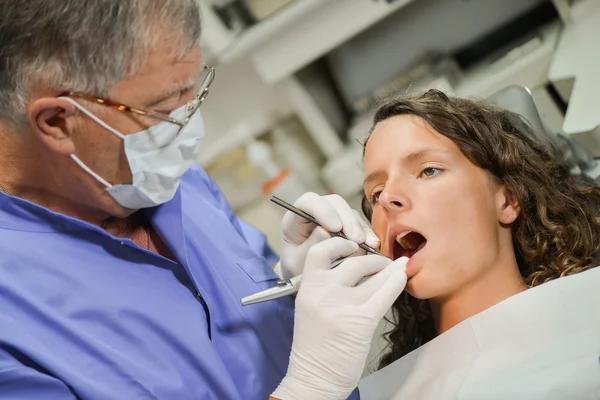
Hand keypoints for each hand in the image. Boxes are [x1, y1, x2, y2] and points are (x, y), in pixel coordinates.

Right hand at [272, 238, 407, 399]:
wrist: (314, 377)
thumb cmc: (315, 345)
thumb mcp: (312, 308)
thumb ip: (327, 286)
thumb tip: (357, 265)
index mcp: (307, 288)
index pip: (320, 251)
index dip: (339, 244)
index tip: (352, 246)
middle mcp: (323, 293)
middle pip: (354, 262)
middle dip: (373, 259)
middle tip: (383, 263)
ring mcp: (342, 306)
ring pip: (373, 275)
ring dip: (389, 268)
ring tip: (396, 268)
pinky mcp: (361, 321)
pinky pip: (385, 293)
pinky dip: (396, 282)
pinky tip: (401, 278)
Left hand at [279, 192, 379, 279]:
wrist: (304, 281)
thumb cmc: (296, 269)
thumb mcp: (297, 262)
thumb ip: (310, 246)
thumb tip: (327, 232)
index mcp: (295, 218)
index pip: (309, 201)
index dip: (324, 210)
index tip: (335, 228)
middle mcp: (314, 212)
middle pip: (334, 203)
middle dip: (348, 219)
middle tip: (357, 239)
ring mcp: (332, 217)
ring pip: (349, 212)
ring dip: (360, 227)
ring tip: (369, 244)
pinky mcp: (345, 226)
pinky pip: (359, 224)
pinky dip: (367, 233)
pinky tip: (373, 244)